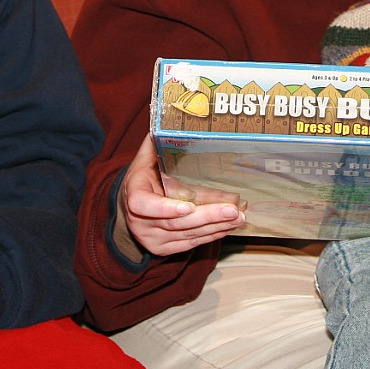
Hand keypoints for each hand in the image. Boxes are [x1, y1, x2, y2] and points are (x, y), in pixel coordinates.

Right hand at [117, 134, 244, 258]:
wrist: (131, 207)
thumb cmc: (143, 178)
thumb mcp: (145, 159)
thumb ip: (157, 143)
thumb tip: (171, 119)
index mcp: (134, 195)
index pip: (145, 205)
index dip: (166, 208)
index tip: (188, 206)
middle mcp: (140, 222)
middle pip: (176, 223)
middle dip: (206, 216)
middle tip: (232, 210)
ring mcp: (152, 238)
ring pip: (187, 235)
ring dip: (215, 227)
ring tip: (238, 217)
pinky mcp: (164, 248)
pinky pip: (190, 244)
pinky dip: (211, 235)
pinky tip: (228, 227)